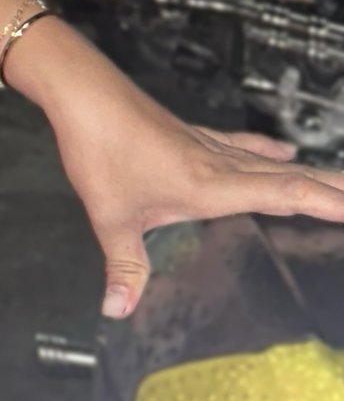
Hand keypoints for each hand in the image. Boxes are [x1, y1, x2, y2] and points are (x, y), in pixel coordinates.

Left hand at [46, 64, 343, 319]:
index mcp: (211, 185)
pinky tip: (284, 149)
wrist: (83, 92)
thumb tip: (119, 308)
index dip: (328, 203)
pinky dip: (269, 150)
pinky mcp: (190, 134)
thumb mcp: (109, 216)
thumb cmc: (98, 146)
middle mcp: (218, 163)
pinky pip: (243, 145)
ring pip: (272, 161)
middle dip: (334, 189)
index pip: (286, 196)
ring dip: (311, 172)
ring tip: (342, 181)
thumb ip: (123, 265)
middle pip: (292, 176)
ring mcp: (207, 145)